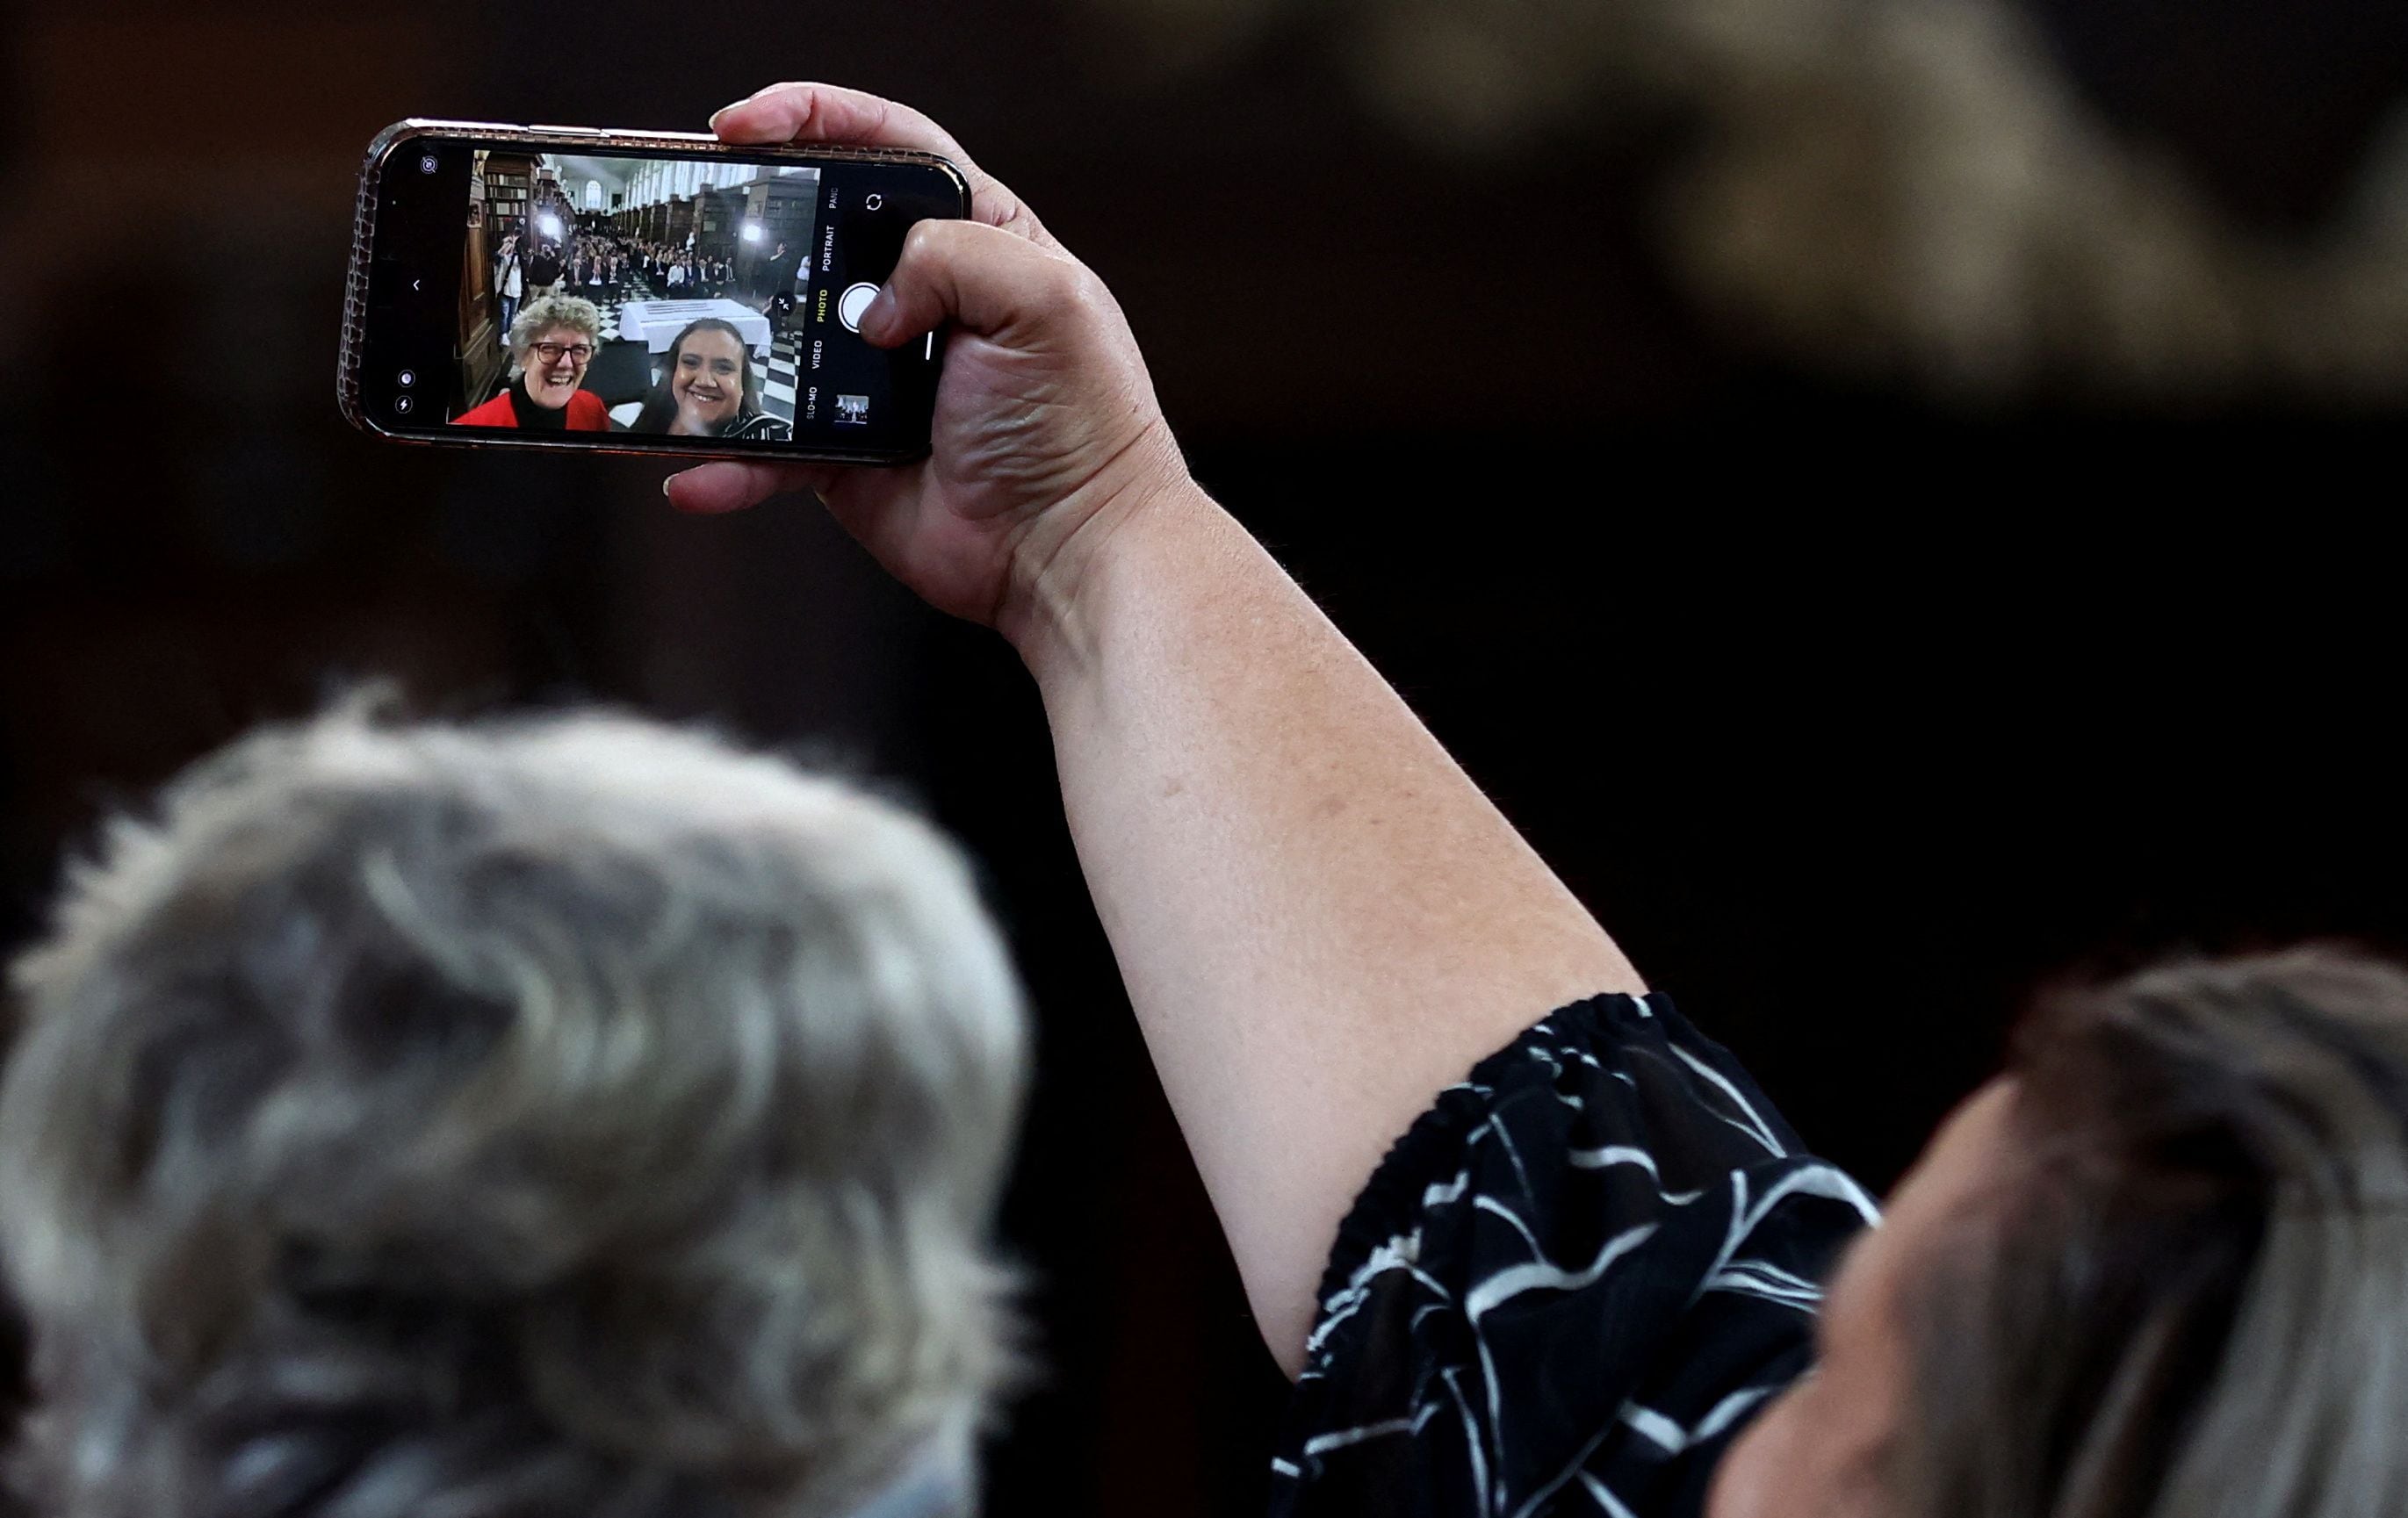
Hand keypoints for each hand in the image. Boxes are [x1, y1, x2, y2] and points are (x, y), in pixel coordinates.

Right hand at [664, 83, 1188, 640]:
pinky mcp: (845, 453)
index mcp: (978, 241)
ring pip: (774, 341)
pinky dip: (729, 462)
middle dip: (751, 222)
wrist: (1068, 551)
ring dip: (719, 343)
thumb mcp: (1047, 301)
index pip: (889, 147)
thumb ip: (954, 254)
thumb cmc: (1081, 427)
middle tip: (700, 220)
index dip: (816, 119)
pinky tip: (697, 468)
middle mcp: (922, 302)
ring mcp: (874, 378)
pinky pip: (768, 449)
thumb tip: (874, 299)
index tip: (749, 124)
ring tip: (673, 342)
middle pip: (815, 235)